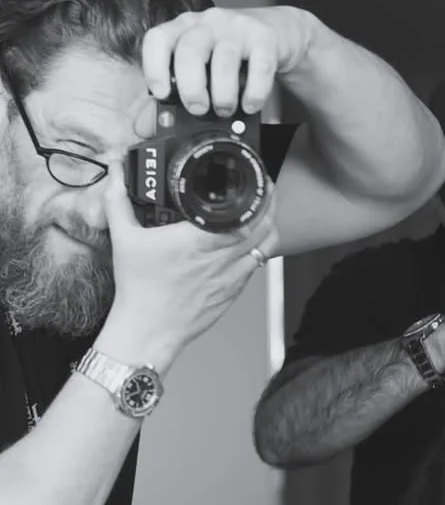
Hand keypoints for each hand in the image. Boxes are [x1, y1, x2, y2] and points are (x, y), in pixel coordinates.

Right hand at [101, 162, 278, 370]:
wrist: (149, 330)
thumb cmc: (139, 289)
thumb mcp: (124, 239)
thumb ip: (119, 202)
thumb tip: (115, 175)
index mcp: (196, 241)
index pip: (242, 216)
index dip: (257, 199)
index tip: (258, 184)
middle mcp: (219, 259)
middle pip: (261, 229)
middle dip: (269, 208)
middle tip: (267, 192)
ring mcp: (230, 277)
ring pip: (265, 248)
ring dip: (269, 229)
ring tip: (265, 214)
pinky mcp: (234, 292)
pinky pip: (256, 266)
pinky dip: (259, 250)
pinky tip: (253, 241)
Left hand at [141, 6, 314, 116]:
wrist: (278, 34)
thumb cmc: (235, 56)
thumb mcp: (205, 66)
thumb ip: (181, 90)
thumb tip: (149, 126)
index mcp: (185, 29)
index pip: (158, 40)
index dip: (155, 68)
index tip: (162, 95)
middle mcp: (208, 24)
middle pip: (189, 51)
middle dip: (191, 88)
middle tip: (199, 109)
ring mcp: (237, 29)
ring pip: (224, 61)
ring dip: (223, 95)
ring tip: (225, 110)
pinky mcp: (265, 39)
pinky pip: (260, 68)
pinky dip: (254, 94)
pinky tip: (250, 106)